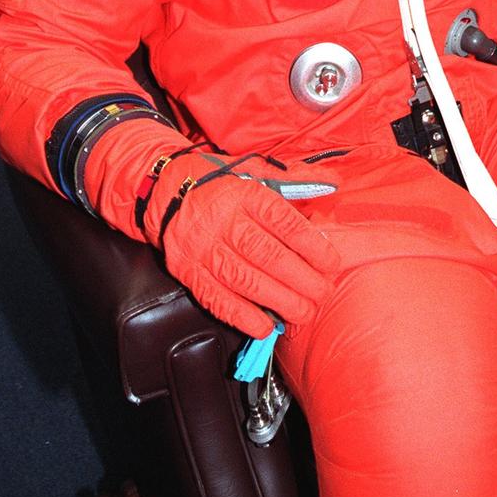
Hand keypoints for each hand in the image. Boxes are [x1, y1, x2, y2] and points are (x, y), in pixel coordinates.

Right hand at [144, 152, 340, 337]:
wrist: (164, 191)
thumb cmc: (218, 181)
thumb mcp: (254, 170)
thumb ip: (295, 179)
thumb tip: (332, 184)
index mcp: (244, 194)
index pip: (284, 223)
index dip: (312, 246)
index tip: (332, 263)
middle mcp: (223, 221)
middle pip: (268, 256)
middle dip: (302, 280)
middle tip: (323, 294)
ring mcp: (202, 248)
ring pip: (245, 281)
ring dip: (279, 302)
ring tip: (303, 313)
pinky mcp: (187, 270)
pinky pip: (216, 298)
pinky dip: (243, 316)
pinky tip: (265, 326)